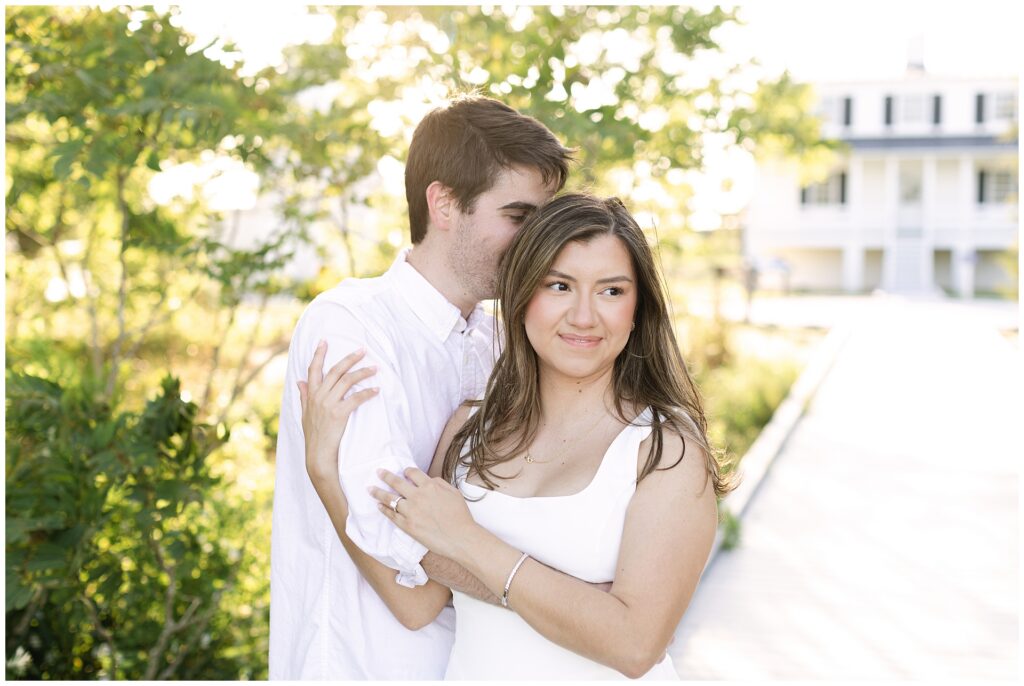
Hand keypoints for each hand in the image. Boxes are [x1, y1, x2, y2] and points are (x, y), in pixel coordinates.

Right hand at [298, 341, 379, 483]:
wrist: (317, 455)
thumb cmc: (313, 435)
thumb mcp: (304, 414)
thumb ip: (303, 396)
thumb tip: (299, 381)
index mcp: (310, 395)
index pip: (313, 369)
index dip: (319, 354)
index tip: (324, 341)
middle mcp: (318, 396)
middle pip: (335, 371)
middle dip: (350, 358)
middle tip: (363, 350)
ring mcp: (328, 404)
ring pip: (347, 381)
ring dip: (363, 372)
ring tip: (375, 368)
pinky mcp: (339, 414)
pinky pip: (356, 398)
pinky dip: (367, 393)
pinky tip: (376, 390)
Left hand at [371, 467, 476, 560]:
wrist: (460, 537)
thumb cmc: (460, 516)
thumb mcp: (454, 493)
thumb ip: (440, 483)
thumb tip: (429, 480)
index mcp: (430, 486)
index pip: (412, 473)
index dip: (406, 471)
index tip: (403, 472)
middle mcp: (417, 496)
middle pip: (396, 482)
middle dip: (385, 476)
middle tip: (378, 472)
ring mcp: (411, 511)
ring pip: (390, 499)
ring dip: (378, 492)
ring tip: (370, 489)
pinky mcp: (407, 526)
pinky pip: (391, 515)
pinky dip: (384, 509)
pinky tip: (379, 506)